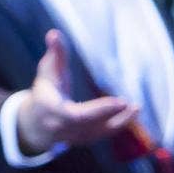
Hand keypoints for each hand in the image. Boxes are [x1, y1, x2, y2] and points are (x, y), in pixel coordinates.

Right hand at [15, 29, 139, 154]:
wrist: (36, 123)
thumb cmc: (45, 91)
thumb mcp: (47, 72)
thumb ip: (55, 54)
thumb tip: (54, 33)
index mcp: (53, 111)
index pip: (77, 115)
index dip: (99, 110)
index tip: (119, 101)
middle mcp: (64, 128)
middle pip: (91, 125)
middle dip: (112, 115)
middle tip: (132, 105)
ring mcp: (75, 137)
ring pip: (100, 132)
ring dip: (121, 122)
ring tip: (137, 108)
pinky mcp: (85, 139)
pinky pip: (104, 133)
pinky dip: (119, 124)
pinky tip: (133, 112)